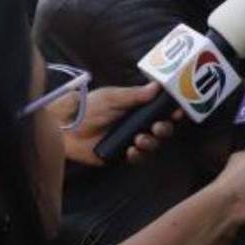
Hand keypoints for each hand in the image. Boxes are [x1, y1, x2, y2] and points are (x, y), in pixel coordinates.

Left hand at [62, 83, 179, 165]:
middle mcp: (138, 124)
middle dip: (165, 129)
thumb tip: (157, 86)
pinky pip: (139, 158)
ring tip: (139, 140)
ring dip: (151, 143)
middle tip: (157, 127)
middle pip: (163, 129)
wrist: (66, 128)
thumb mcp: (112, 97)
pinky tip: (130, 150)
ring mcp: (132, 140)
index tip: (177, 112)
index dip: (172, 112)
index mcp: (138, 107)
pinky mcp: (123, 155)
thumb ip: (134, 95)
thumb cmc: (88, 108)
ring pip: (154, 145)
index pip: (162, 110)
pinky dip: (138, 155)